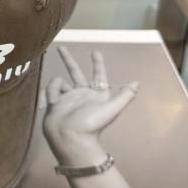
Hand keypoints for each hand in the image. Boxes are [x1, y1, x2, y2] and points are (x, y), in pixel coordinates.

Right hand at [42, 47, 137, 165]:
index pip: (98, 75)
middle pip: (75, 71)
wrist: (69, 139)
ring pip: (60, 81)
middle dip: (68, 59)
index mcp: (96, 94)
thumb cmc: (91, 124)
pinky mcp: (55, 101)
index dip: (98, 64)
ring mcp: (67, 97)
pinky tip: (51, 103)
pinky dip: (51, 93)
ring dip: (57, 86)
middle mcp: (81, 93)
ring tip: (55, 101)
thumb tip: (137, 83)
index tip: (95, 52)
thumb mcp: (111, 109)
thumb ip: (124, 96)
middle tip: (61, 47)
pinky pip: (51, 89)